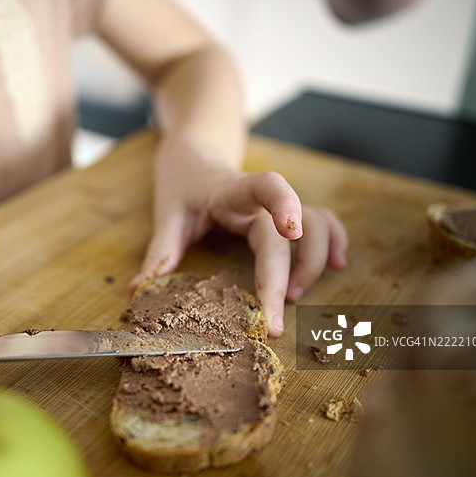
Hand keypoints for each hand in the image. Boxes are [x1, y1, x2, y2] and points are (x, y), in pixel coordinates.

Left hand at [132, 138, 346, 336]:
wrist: (197, 154)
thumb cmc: (184, 182)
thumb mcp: (168, 212)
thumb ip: (161, 250)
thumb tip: (137, 290)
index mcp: (232, 191)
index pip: (267, 186)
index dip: (285, 204)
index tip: (292, 233)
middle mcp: (263, 200)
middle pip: (288, 230)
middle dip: (287, 275)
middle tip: (273, 322)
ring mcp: (279, 207)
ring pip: (318, 222)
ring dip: (315, 260)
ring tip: (297, 296)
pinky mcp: (287, 216)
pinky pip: (322, 223)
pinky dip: (335, 242)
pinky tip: (338, 265)